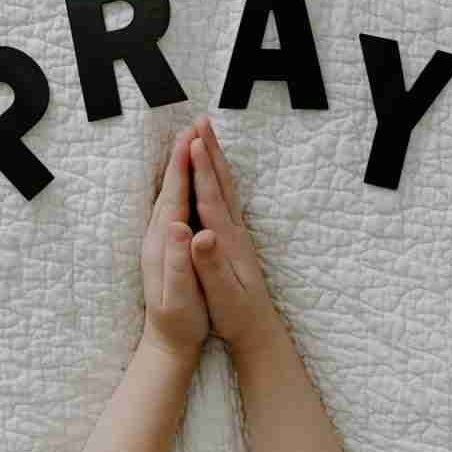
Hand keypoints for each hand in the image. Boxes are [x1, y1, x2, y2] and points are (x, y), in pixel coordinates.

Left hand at [139, 128, 209, 361]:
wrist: (167, 344)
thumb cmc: (179, 322)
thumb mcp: (180, 295)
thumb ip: (178, 260)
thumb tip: (180, 226)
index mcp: (164, 244)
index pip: (174, 197)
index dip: (183, 168)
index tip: (191, 139)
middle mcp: (159, 237)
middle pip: (169, 189)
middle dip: (180, 157)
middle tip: (191, 126)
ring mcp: (161, 241)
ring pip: (171, 195)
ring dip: (179, 168)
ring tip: (189, 144)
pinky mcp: (167, 247)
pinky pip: (176, 206)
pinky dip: (182, 187)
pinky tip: (187, 182)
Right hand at [188, 115, 285, 357]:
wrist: (259, 331)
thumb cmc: (237, 316)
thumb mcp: (223, 295)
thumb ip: (212, 265)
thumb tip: (202, 235)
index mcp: (226, 241)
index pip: (210, 198)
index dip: (200, 170)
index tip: (192, 142)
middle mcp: (234, 230)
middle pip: (221, 182)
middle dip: (210, 151)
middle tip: (201, 121)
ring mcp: (236, 233)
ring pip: (225, 186)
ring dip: (215, 159)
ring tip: (206, 135)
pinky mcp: (234, 239)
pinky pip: (225, 197)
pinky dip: (218, 177)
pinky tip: (215, 173)